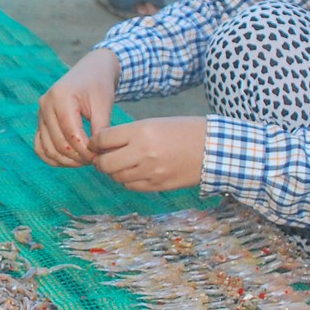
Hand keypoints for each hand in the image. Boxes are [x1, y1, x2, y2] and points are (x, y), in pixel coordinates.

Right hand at [35, 48, 121, 166]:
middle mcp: (45, 105)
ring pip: (47, 148)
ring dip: (66, 160)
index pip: (71, 134)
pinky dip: (52, 157)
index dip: (85, 150)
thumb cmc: (99, 87)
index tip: (100, 155)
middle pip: (59, 143)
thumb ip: (101, 129)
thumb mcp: (104, 105)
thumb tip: (98, 154)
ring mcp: (40, 113)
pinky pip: (39, 146)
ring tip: (84, 161)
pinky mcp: (40, 121)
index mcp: (61, 97)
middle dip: (78, 157)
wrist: (90, 71)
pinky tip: (69, 161)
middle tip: (94, 160)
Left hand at [89, 116, 207, 192]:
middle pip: (104, 163)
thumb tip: (103, 144)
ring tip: (120, 163)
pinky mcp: (157, 185)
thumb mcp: (155, 123)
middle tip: (101, 157)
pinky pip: (131, 186)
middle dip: (99, 160)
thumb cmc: (184, 131)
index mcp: (141, 131)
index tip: (96, 143)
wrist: (214, 149)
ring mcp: (150, 172)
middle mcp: (143, 152)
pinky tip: (134, 172)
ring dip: (114, 171)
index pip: (103, 139)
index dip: (95, 142)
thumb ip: (129, 134)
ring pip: (116, 177)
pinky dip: (127, 180)